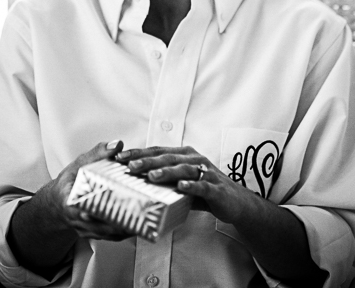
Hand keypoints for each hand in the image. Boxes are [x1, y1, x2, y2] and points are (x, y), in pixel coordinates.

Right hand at [7, 139, 134, 276]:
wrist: (61, 199)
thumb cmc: (70, 181)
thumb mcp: (79, 164)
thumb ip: (97, 154)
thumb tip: (117, 144)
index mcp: (68, 201)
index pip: (75, 209)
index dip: (86, 212)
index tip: (95, 212)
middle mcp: (77, 219)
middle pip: (97, 225)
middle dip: (116, 222)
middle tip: (135, 214)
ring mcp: (86, 230)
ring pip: (107, 233)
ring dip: (125, 229)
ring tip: (143, 221)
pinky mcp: (97, 235)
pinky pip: (112, 236)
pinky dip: (126, 231)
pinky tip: (141, 225)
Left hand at [116, 145, 262, 225]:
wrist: (236, 203)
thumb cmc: (203, 191)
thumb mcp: (180, 182)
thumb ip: (162, 181)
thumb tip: (132, 184)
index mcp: (183, 155)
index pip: (156, 151)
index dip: (137, 153)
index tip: (118, 157)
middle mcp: (194, 159)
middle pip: (167, 158)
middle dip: (147, 161)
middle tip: (129, 166)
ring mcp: (207, 173)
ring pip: (184, 169)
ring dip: (167, 172)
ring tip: (151, 176)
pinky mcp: (217, 188)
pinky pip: (203, 186)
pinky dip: (192, 186)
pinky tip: (181, 187)